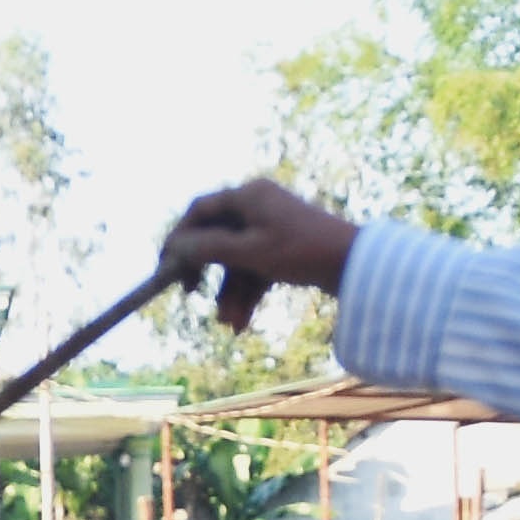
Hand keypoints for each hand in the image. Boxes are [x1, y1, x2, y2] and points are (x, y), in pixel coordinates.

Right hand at [160, 180, 362, 333]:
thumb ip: (208, 248)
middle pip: (217, 238)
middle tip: (189, 294)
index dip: (179, 237)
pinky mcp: (284, 249)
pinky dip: (248, 294)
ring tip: (229, 324)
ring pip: (237, 261)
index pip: (200, 210)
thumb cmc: (301, 251)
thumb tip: (174, 248)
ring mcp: (272, 228)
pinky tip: (243, 322)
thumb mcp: (249, 252)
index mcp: (248, 195)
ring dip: (229, 293)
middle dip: (206, 273)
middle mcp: (258, 206)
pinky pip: (256, 269)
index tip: (165, 264)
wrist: (355, 265)